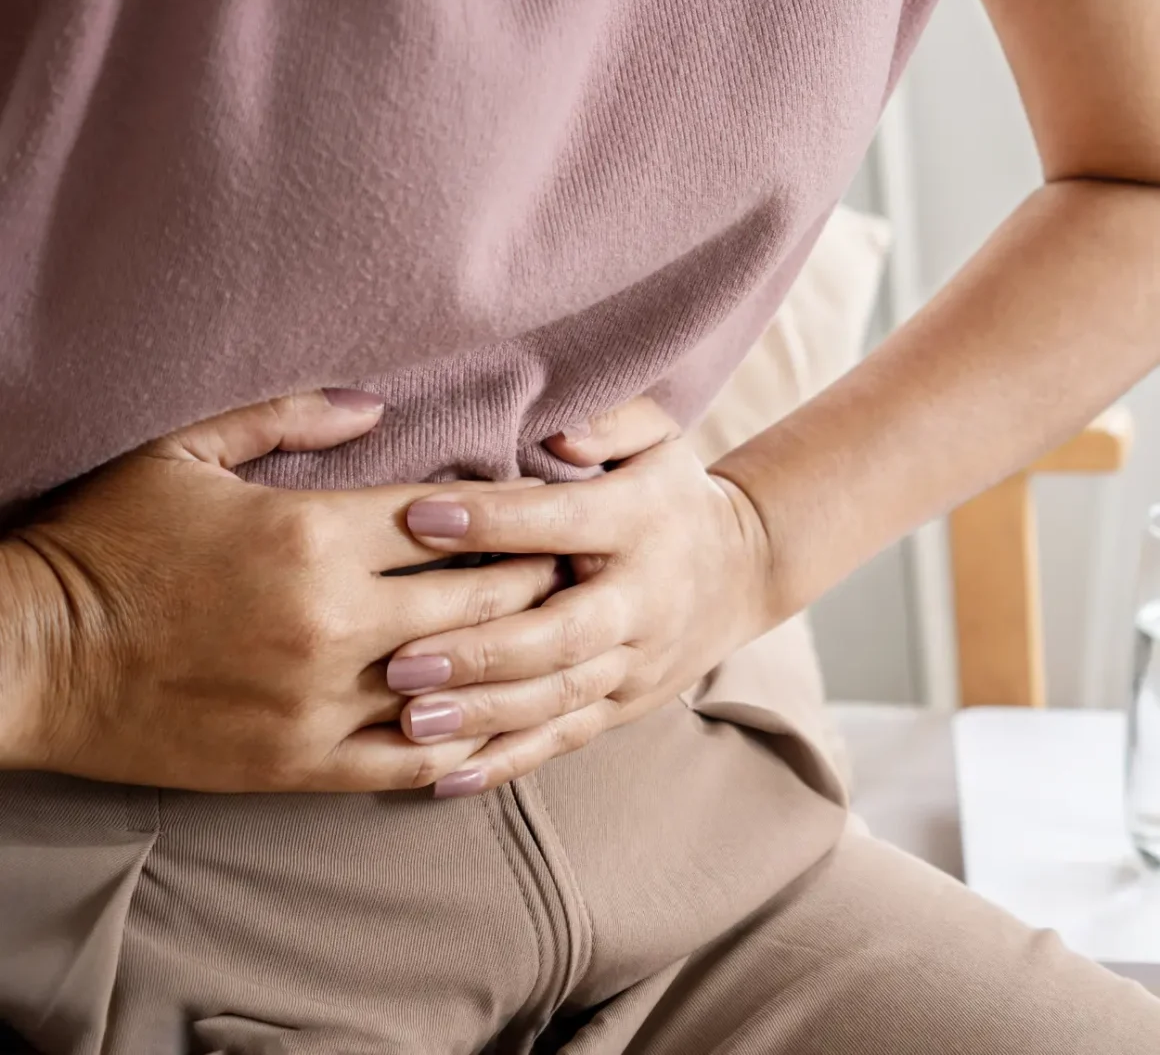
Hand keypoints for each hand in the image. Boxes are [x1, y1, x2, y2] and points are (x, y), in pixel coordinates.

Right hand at [2, 390, 556, 791]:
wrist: (28, 658)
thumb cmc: (104, 544)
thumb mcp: (183, 453)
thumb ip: (287, 417)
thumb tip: (375, 401)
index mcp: (311, 533)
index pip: (456, 520)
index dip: (513, 512)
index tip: (548, 511)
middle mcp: (332, 619)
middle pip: (480, 596)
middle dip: (539, 579)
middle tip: (571, 568)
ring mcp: (320, 699)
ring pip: (462, 680)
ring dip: (516, 659)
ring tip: (553, 640)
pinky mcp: (298, 763)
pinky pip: (409, 758)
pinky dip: (464, 741)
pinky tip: (497, 722)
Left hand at [391, 398, 777, 795]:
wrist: (745, 571)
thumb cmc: (673, 495)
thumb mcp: (659, 439)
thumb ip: (610, 424)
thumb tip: (556, 439)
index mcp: (638, 524)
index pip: (562, 522)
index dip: (493, 521)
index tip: (418, 516)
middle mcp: (640, 602)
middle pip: (560, 636)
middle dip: (480, 652)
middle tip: (399, 661)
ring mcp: (634, 664)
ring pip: (558, 699)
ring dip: (484, 715)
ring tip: (409, 722)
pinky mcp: (624, 705)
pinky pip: (565, 738)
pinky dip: (507, 761)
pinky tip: (443, 777)